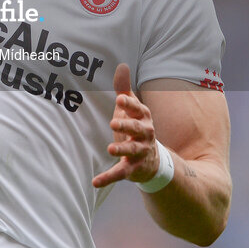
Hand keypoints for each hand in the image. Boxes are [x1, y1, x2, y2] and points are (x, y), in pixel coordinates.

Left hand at [92, 63, 160, 187]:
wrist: (153, 160)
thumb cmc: (136, 127)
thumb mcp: (131, 109)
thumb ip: (124, 88)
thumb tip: (122, 65)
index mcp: (143, 118)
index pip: (139, 110)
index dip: (130, 105)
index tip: (120, 99)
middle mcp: (145, 135)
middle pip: (137, 129)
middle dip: (126, 125)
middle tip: (113, 122)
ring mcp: (139, 153)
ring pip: (131, 151)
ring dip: (121, 150)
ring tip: (110, 149)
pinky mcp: (132, 169)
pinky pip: (120, 173)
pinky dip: (108, 178)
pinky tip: (95, 182)